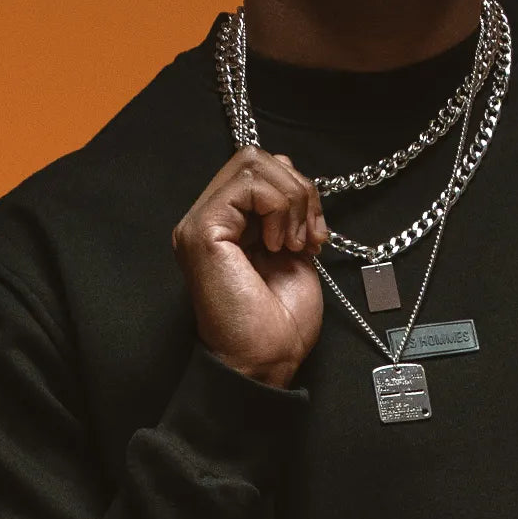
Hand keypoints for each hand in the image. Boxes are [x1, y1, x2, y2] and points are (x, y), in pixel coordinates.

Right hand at [171, 145, 332, 388]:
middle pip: (257, 158)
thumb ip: (289, 218)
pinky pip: (248, 183)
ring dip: (291, 201)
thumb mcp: (294, 256)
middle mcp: (211, 219)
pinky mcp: (202, 230)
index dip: (300, 191)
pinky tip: (278, 245)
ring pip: (253, 162)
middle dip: (298, 190)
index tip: (315, 235)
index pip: (263, 172)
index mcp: (230, 225)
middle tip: (307, 237)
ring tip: (292, 244)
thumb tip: (299, 185)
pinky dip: (278, 208)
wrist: (267, 360)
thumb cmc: (279, 324)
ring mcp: (202, 222)